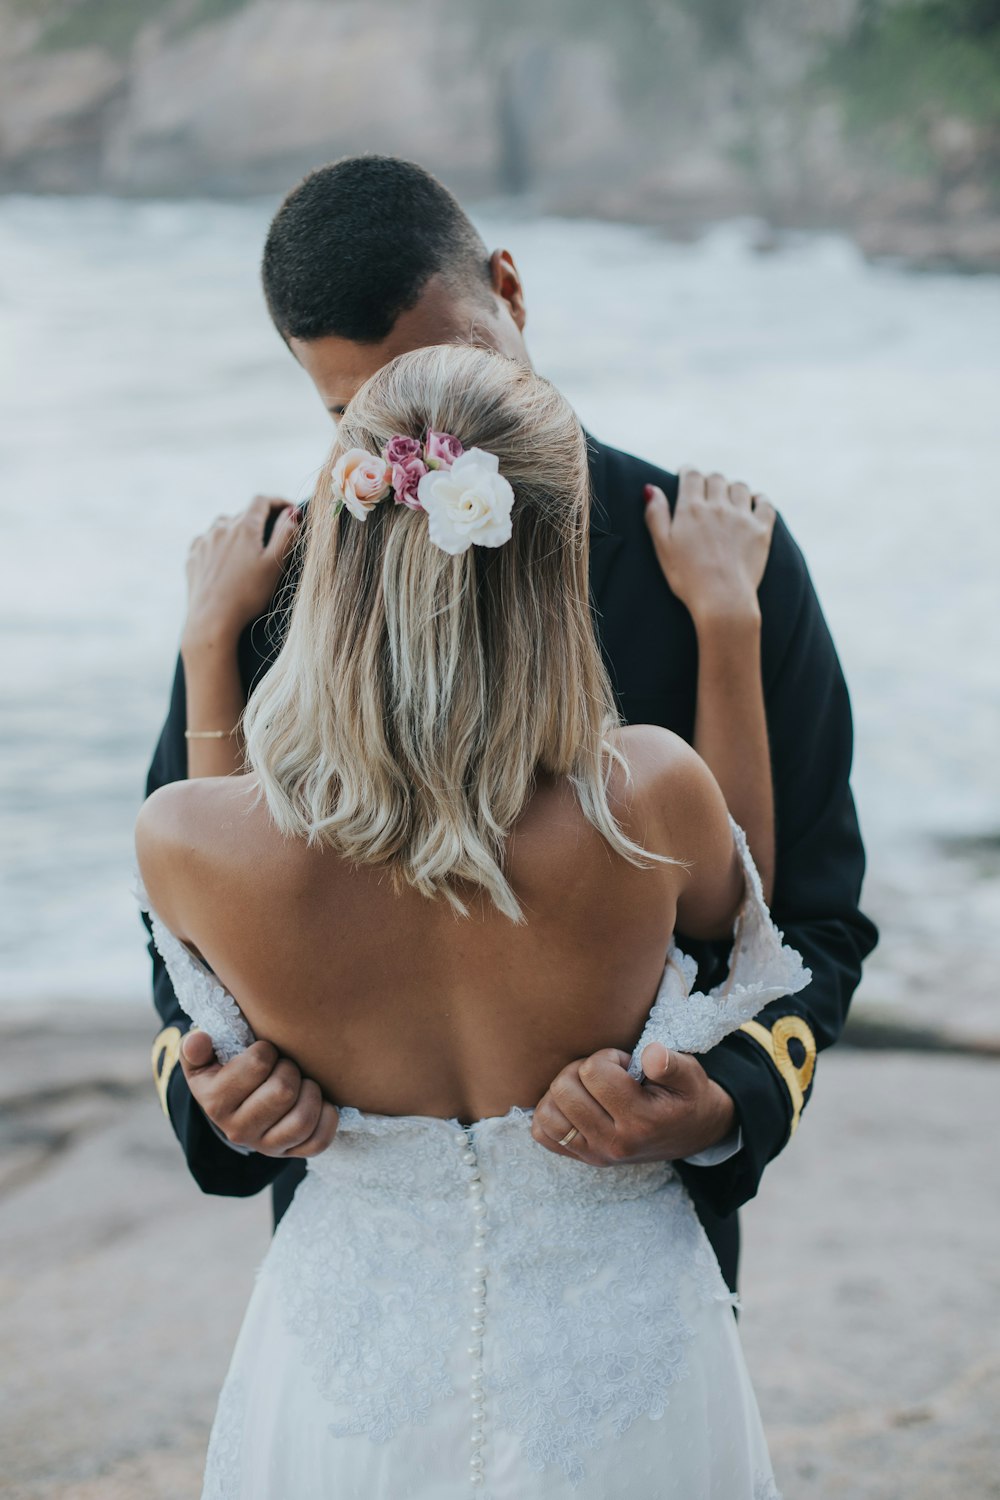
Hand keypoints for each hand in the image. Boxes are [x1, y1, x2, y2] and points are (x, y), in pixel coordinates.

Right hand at [179, 1029, 338, 1157]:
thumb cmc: (226, 1072)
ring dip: (311, 1092)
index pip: (258, 1064)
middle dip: (290, 1068)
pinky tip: (320, 1102)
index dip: (266, 1050)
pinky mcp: (291, 1154)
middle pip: (283, 1091)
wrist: (239, 1107)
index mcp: (215, 1103)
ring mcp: (266, 1147)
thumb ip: (195, 1048)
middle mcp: (238, 1131)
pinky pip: (318, 1141)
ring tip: (303, 1082)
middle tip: (286, 1065)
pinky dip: (327, 1118)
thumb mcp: (203, 1060)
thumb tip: (198, 1039)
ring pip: (302, 1120)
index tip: (264, 1051)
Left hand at [182, 495, 300, 652]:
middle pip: (243, 513)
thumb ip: (285, 535)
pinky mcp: (193, 557)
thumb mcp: (274, 564)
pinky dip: (218, 542)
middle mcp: (221, 528)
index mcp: (244, 527)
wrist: (212, 620)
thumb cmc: (248, 594)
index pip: (262, 501)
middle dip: (260, 519)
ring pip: (223, 525)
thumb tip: (292, 513)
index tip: (290, 509)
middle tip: (273, 533)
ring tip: (247, 546)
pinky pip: (207, 540)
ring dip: (237, 529)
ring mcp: (204, 542)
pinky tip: (224, 557)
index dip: (278, 502)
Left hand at [531, 1042, 735, 1165]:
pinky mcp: (583, 1158)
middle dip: (582, 1070)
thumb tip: (650, 1054)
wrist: (693, 1135)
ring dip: (564, 1090)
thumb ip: (671, 1063)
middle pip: (564, 1089)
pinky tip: (576, 1103)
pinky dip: (551, 1112)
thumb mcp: (691, 1075)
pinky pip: (542, 1132)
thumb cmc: (687, 1097)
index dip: (608, 1057)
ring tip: (590, 1089)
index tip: (626, 1065)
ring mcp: (595, 1155)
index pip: (594, 1072)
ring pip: (547, 1111)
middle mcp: (613, 1144)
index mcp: (641, 1121)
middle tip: (608, 1075)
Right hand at [644, 468, 775, 628]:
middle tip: (705, 493)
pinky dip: (759, 500)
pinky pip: (765, 502)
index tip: (685, 476)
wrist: (722, 600)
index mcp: (691, 508)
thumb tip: (651, 489)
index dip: (688, 472)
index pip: (692, 475)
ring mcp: (742, 517)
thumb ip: (656, 515)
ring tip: (727, 501)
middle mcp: (718, 506)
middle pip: (716, 478)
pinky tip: (753, 505)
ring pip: (740, 487)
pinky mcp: (762, 530)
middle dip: (709, 481)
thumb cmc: (687, 578)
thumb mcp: (662, 547)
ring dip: (732, 489)